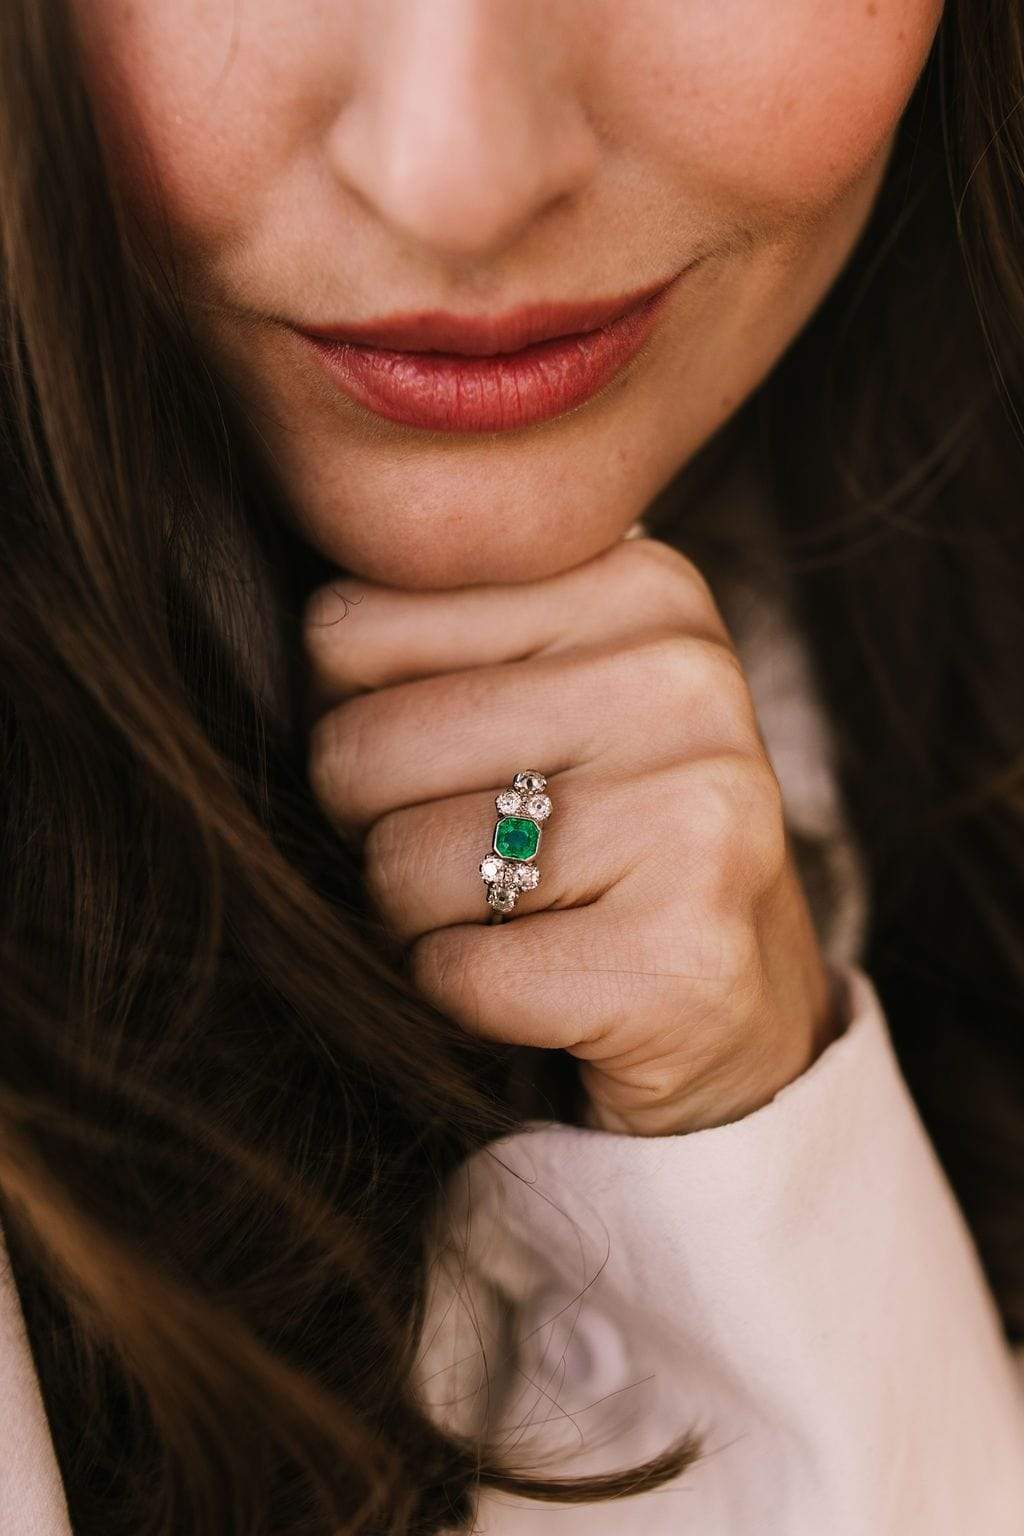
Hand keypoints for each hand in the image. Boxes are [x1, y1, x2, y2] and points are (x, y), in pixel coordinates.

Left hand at [303, 533, 839, 1135]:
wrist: (735, 1009)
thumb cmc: (595, 840)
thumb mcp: (539, 691)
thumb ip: (430, 638)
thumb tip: (277, 644)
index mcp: (636, 586)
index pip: (348, 627)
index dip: (351, 719)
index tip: (439, 767)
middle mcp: (680, 678)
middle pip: (358, 748)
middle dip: (373, 831)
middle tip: (461, 861)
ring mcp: (696, 814)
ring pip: (398, 866)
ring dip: (413, 924)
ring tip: (501, 920)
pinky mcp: (683, 953)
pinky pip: (453, 976)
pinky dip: (458, 1001)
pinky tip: (536, 984)